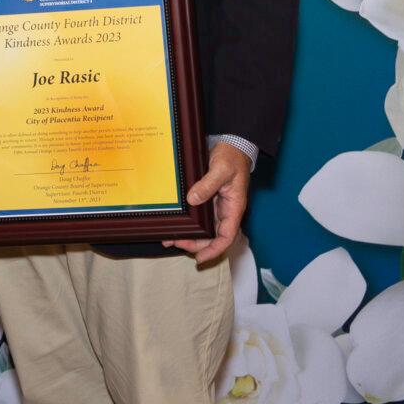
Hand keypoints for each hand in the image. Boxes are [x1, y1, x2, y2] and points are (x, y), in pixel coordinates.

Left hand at [163, 141, 250, 264]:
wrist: (231, 145)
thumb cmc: (232, 158)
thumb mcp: (221, 169)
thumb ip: (208, 184)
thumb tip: (192, 200)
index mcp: (234, 208)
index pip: (226, 236)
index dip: (214, 250)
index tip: (200, 258)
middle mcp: (225, 211)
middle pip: (212, 236)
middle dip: (195, 244)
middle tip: (175, 243)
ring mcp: (216, 206)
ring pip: (203, 228)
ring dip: (189, 235)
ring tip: (169, 238)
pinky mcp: (208, 199)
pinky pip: (198, 216)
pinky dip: (188, 222)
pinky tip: (175, 222)